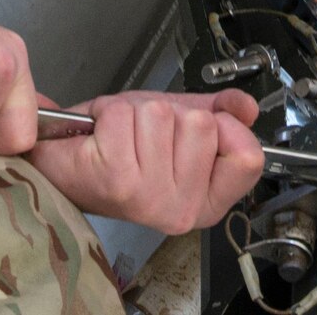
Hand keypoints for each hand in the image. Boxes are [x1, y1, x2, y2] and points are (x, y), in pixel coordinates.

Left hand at [26, 91, 264, 233]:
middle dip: (173, 115)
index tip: (199, 128)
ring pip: (163, 115)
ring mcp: (150, 198)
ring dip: (137, 113)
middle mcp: (182, 210)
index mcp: (207, 201)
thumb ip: (219, 115)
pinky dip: (110, 113)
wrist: (68, 161)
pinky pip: (126, 116)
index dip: (227, 128)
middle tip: (148, 135)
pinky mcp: (116, 179)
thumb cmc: (122, 148)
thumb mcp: (180, 126)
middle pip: (202, 125)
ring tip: (124, 136)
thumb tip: (247, 107)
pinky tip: (103, 136)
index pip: (248, 156)